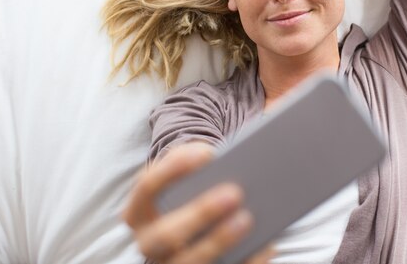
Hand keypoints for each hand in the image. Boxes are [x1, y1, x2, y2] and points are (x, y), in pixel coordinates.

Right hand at [123, 142, 274, 263]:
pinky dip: (247, 260)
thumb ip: (195, 161)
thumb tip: (219, 159)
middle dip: (201, 213)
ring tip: (248, 218)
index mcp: (139, 209)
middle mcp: (149, 242)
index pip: (147, 187)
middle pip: (167, 234)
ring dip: (220, 241)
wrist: (191, 222)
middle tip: (234, 193)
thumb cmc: (190, 190)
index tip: (207, 154)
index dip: (173, 169)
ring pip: (190, 261)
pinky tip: (266, 245)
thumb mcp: (184, 174)